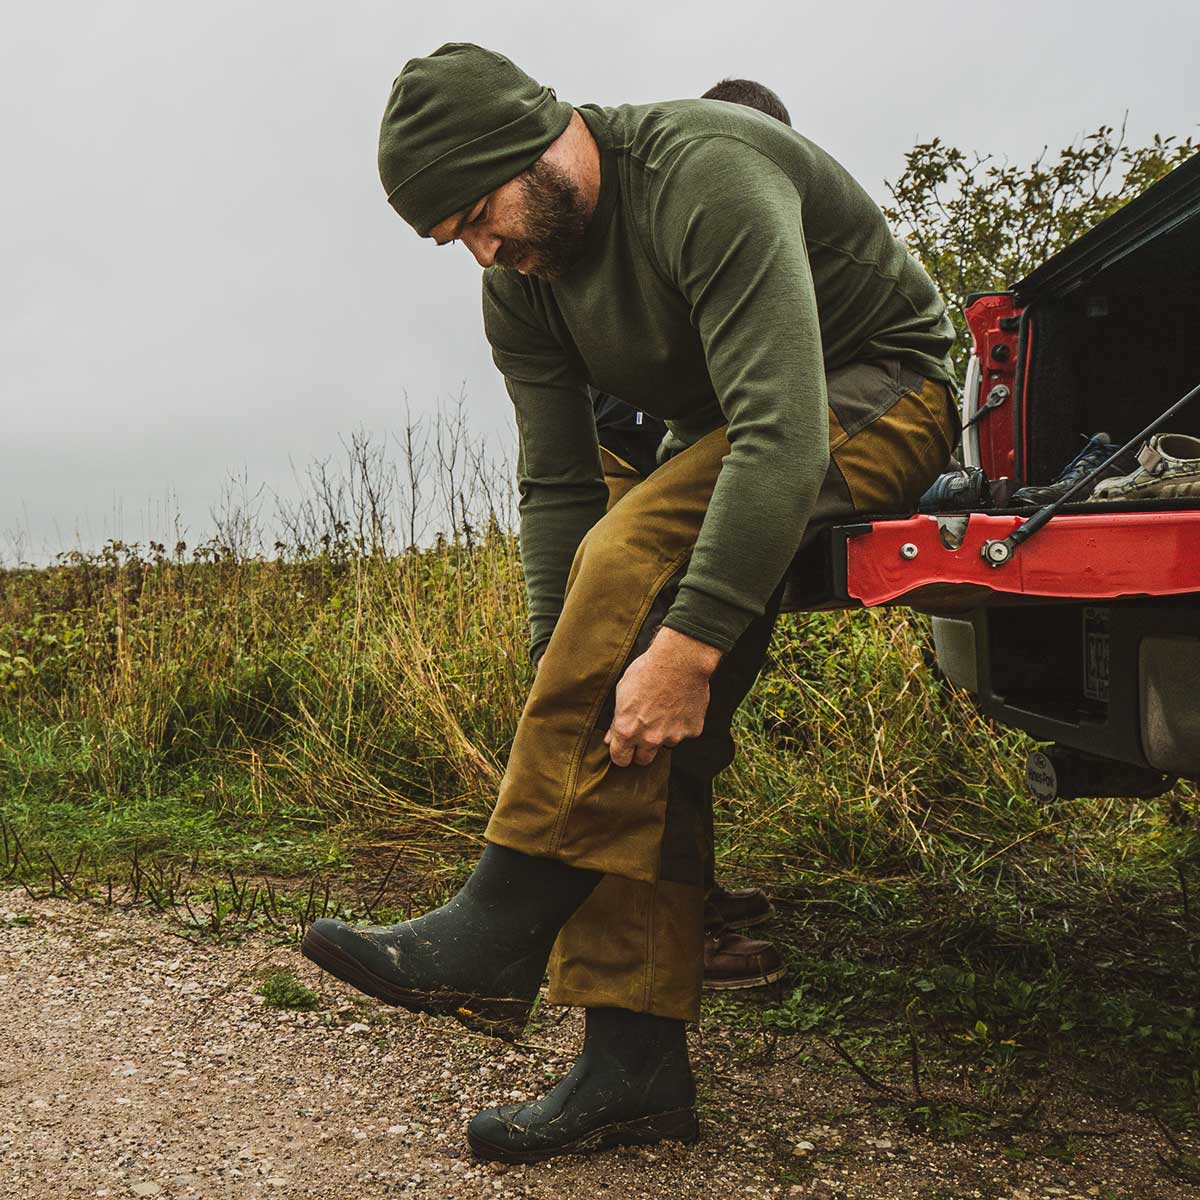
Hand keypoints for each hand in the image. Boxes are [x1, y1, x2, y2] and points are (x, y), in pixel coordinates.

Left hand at [604, 627, 721, 766]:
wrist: (679, 660)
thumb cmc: (647, 671)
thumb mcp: (622, 692)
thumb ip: (616, 721)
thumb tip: (610, 738)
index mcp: (627, 730)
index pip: (620, 759)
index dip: (621, 755)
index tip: (624, 750)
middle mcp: (650, 739)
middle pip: (643, 760)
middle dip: (641, 750)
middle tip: (644, 733)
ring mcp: (673, 736)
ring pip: (666, 744)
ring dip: (664, 733)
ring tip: (665, 709)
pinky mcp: (692, 730)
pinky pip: (685, 732)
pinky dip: (683, 723)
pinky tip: (680, 704)